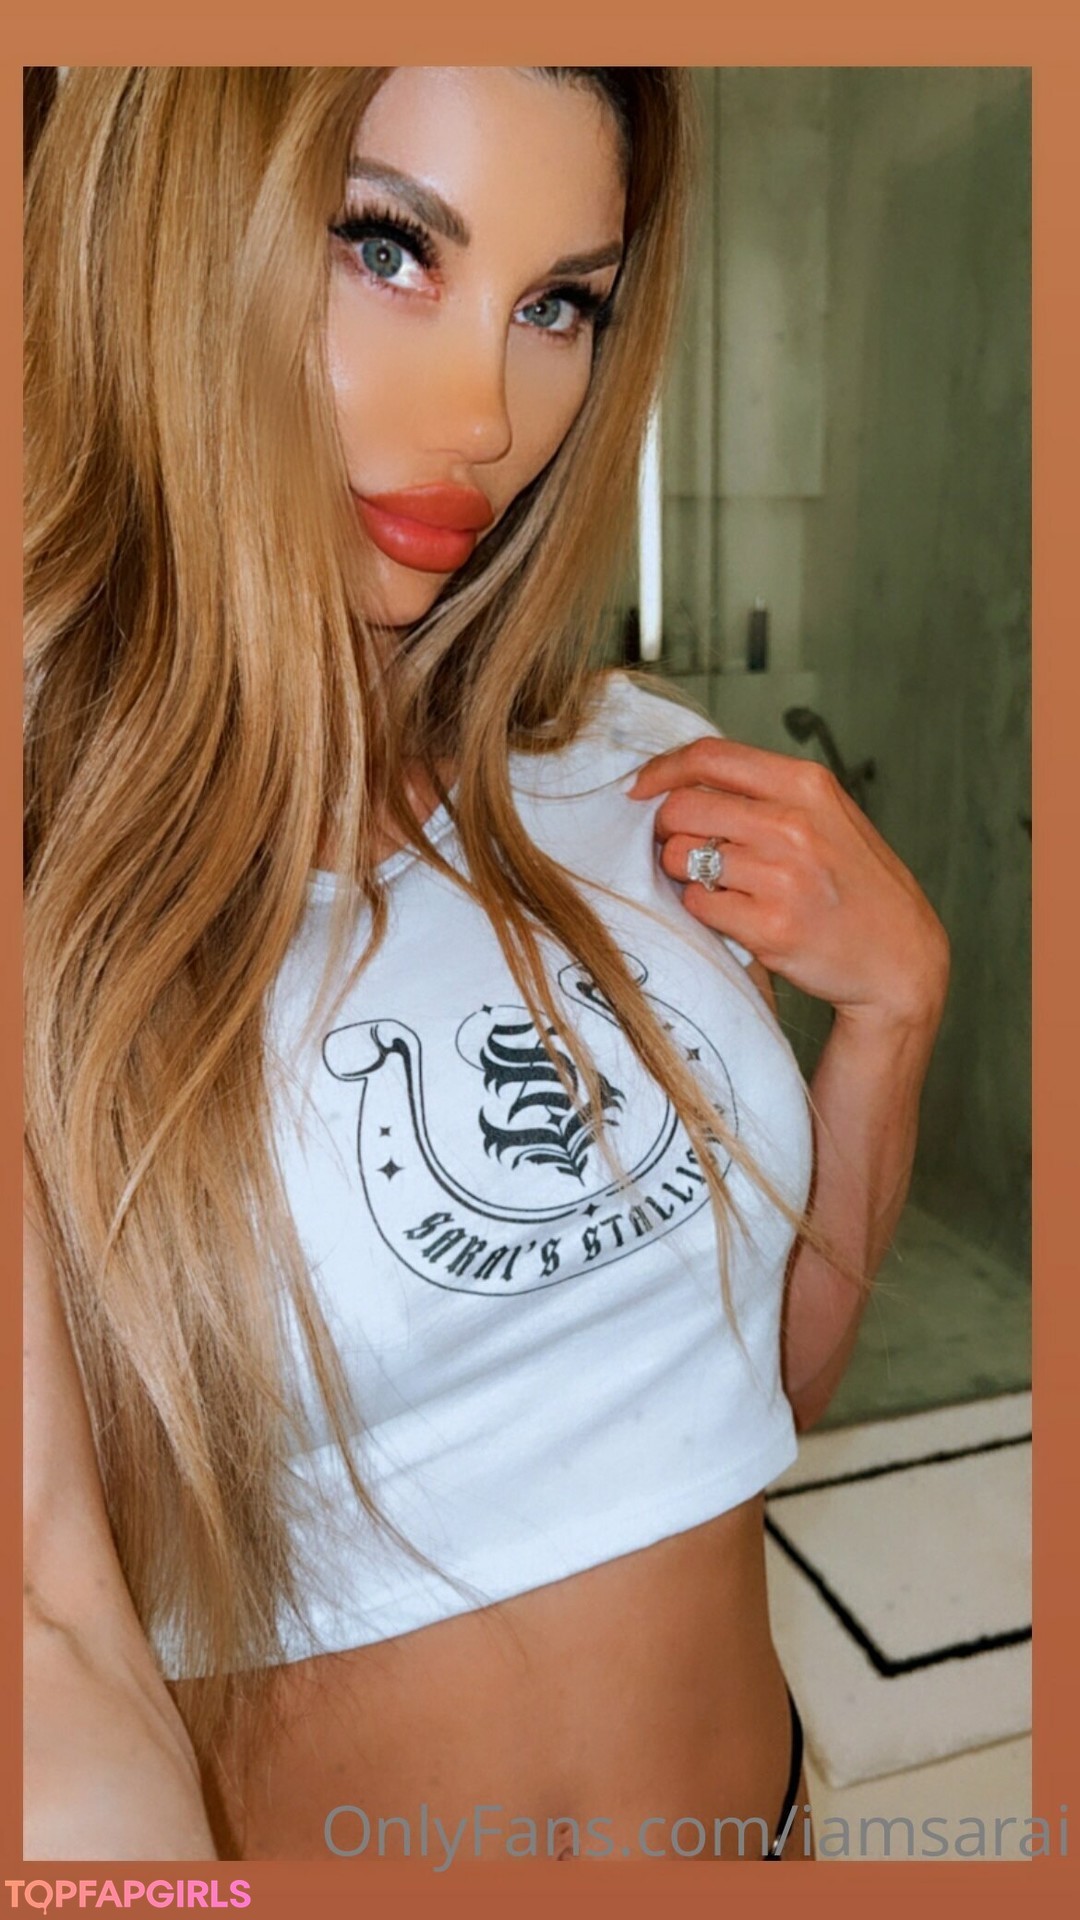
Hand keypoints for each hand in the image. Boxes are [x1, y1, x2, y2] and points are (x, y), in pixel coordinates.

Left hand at [629, 736, 950, 1030]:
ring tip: (722, 885)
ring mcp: (782, 878)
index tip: (640, 788)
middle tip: (684, 849)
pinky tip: (736, 914)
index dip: (661, 770)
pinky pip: (697, 905)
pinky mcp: (770, 928)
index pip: (709, 757)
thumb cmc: (856, 884)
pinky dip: (704, 910)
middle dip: (667, 830)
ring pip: (681, 858)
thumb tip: (682, 780)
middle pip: (682, 808)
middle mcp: (793, 825)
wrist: (899, 957)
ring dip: (685, 873)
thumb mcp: (826, 815)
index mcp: (806, 785)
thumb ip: (764, 792)